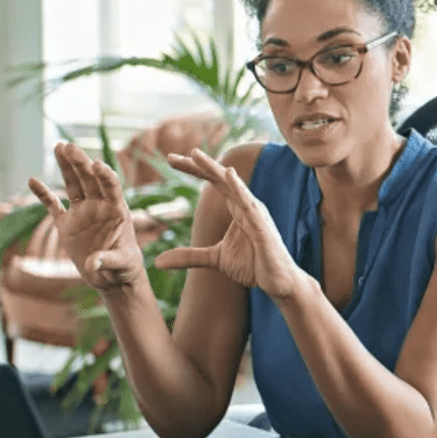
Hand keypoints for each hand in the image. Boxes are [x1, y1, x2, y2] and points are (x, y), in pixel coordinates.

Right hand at [27, 142, 144, 291]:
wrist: (113, 278)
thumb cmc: (124, 268)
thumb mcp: (122, 264)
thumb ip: (108, 259)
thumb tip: (91, 264)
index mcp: (117, 211)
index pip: (112, 187)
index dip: (105, 175)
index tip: (96, 164)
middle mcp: (100, 207)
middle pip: (90, 180)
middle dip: (80, 163)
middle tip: (69, 146)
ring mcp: (83, 213)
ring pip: (73, 185)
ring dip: (66, 167)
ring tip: (59, 147)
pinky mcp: (67, 225)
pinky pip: (53, 206)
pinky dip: (43, 195)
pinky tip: (32, 181)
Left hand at [154, 148, 299, 298]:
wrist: (278, 283)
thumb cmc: (253, 266)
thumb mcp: (215, 258)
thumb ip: (189, 256)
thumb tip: (158, 262)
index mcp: (237, 207)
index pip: (213, 182)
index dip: (193, 169)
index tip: (171, 159)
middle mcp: (246, 204)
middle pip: (219, 177)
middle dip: (196, 165)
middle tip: (170, 157)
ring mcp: (256, 213)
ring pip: (232, 184)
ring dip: (214, 169)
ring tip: (195, 154)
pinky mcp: (262, 227)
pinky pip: (249, 204)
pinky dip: (239, 188)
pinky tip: (229, 174)